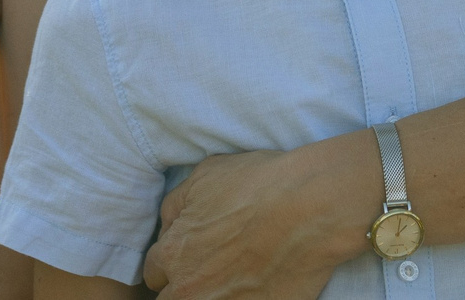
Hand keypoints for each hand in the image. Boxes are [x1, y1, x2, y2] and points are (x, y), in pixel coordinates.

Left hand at [140, 136, 374, 297]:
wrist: (311, 206)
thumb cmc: (260, 185)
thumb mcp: (205, 176)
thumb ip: (176, 205)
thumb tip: (170, 223)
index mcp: (173, 254)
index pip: (153, 273)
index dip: (171, 262)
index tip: (188, 257)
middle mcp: (191, 288)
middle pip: (173, 298)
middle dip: (186, 285)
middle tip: (210, 271)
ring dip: (212, 295)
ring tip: (233, 279)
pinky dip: (243, 298)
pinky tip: (257, 285)